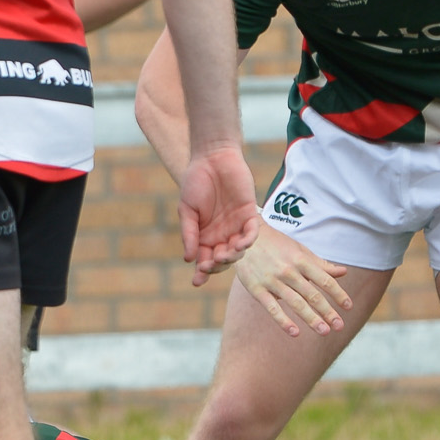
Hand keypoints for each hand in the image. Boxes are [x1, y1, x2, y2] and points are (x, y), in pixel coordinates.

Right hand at [179, 145, 260, 285]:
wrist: (212, 158)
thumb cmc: (196, 182)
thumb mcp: (187, 210)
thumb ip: (189, 234)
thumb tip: (188, 259)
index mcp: (204, 236)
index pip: (204, 260)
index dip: (202, 272)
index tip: (197, 281)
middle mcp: (221, 235)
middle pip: (222, 259)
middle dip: (216, 266)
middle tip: (210, 264)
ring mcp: (236, 226)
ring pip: (238, 250)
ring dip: (231, 257)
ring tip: (223, 255)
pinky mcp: (249, 214)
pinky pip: (251, 232)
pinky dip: (247, 241)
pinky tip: (239, 245)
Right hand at [233, 224, 351, 336]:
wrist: (244, 237)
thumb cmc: (276, 244)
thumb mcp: (300, 250)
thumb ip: (321, 264)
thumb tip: (343, 272)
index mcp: (301, 260)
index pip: (325, 280)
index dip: (338, 294)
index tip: (348, 307)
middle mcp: (289, 271)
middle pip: (313, 295)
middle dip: (328, 312)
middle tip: (340, 326)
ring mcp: (272, 281)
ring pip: (296, 303)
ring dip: (311, 319)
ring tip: (325, 331)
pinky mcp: (256, 289)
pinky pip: (272, 308)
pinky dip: (283, 321)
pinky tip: (295, 333)